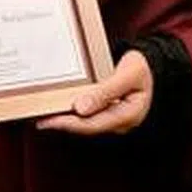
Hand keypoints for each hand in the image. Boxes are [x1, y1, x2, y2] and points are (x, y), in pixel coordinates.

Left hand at [36, 49, 152, 135]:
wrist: (152, 64)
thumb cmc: (141, 68)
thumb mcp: (126, 75)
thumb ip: (105, 91)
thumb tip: (80, 108)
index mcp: (129, 116)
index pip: (93, 124)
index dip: (70, 124)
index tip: (50, 121)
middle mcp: (120, 122)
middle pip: (87, 126)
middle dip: (63, 123)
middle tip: (39, 118)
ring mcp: (114, 118)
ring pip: (86, 122)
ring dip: (66, 119)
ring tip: (43, 114)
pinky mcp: (108, 112)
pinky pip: (88, 115)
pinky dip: (73, 112)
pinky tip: (60, 107)